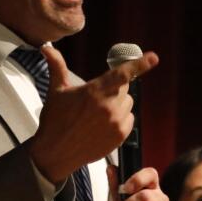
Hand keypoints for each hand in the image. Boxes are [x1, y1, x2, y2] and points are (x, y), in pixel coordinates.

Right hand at [28, 45, 158, 183]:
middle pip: (124, 88)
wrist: (56, 152)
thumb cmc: (55, 120)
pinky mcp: (120, 135)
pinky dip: (121, 119)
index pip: (122, 74)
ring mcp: (116, 122)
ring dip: (118, 105)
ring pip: (128, 103)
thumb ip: (57, 67)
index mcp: (94, 91)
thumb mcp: (56, 91)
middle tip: (96, 99)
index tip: (153, 57)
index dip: (140, 64)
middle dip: (114, 89)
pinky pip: (130, 119)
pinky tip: (104, 124)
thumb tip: (47, 48)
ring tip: (98, 114)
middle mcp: (108, 106)